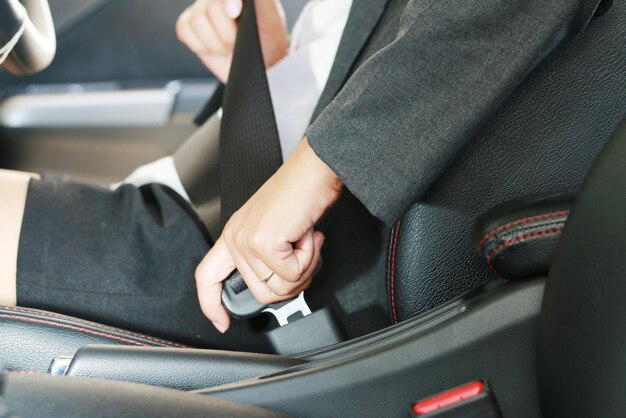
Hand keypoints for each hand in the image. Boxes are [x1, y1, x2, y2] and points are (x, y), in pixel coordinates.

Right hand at [176, 0, 288, 82]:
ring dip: (216, 42)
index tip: (234, 13)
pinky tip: (214, 48)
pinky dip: (201, 45)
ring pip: (197, 21)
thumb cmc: (267, 36)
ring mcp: (200, 8)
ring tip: (229, 46)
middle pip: (210, 8)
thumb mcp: (269, 14)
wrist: (260, 61)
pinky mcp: (187, 25)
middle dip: (227, 33)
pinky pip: (184, 30)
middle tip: (239, 40)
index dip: (227, 2)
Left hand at [195, 139, 342, 331]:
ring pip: (278, 288)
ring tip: (306, 241)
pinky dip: (309, 258)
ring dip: (304, 269)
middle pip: (261, 293)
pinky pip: (292, 274)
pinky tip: (309, 235)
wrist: (316, 169)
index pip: (207, 277)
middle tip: (304, 255)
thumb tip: (281, 286)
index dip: (211, 305)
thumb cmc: (302, 193)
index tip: (222, 323)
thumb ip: (268, 257)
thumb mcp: (276, 228)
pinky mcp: (263, 242)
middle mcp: (235, 237)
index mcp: (234, 235)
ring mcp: (247, 240)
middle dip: (293, 282)